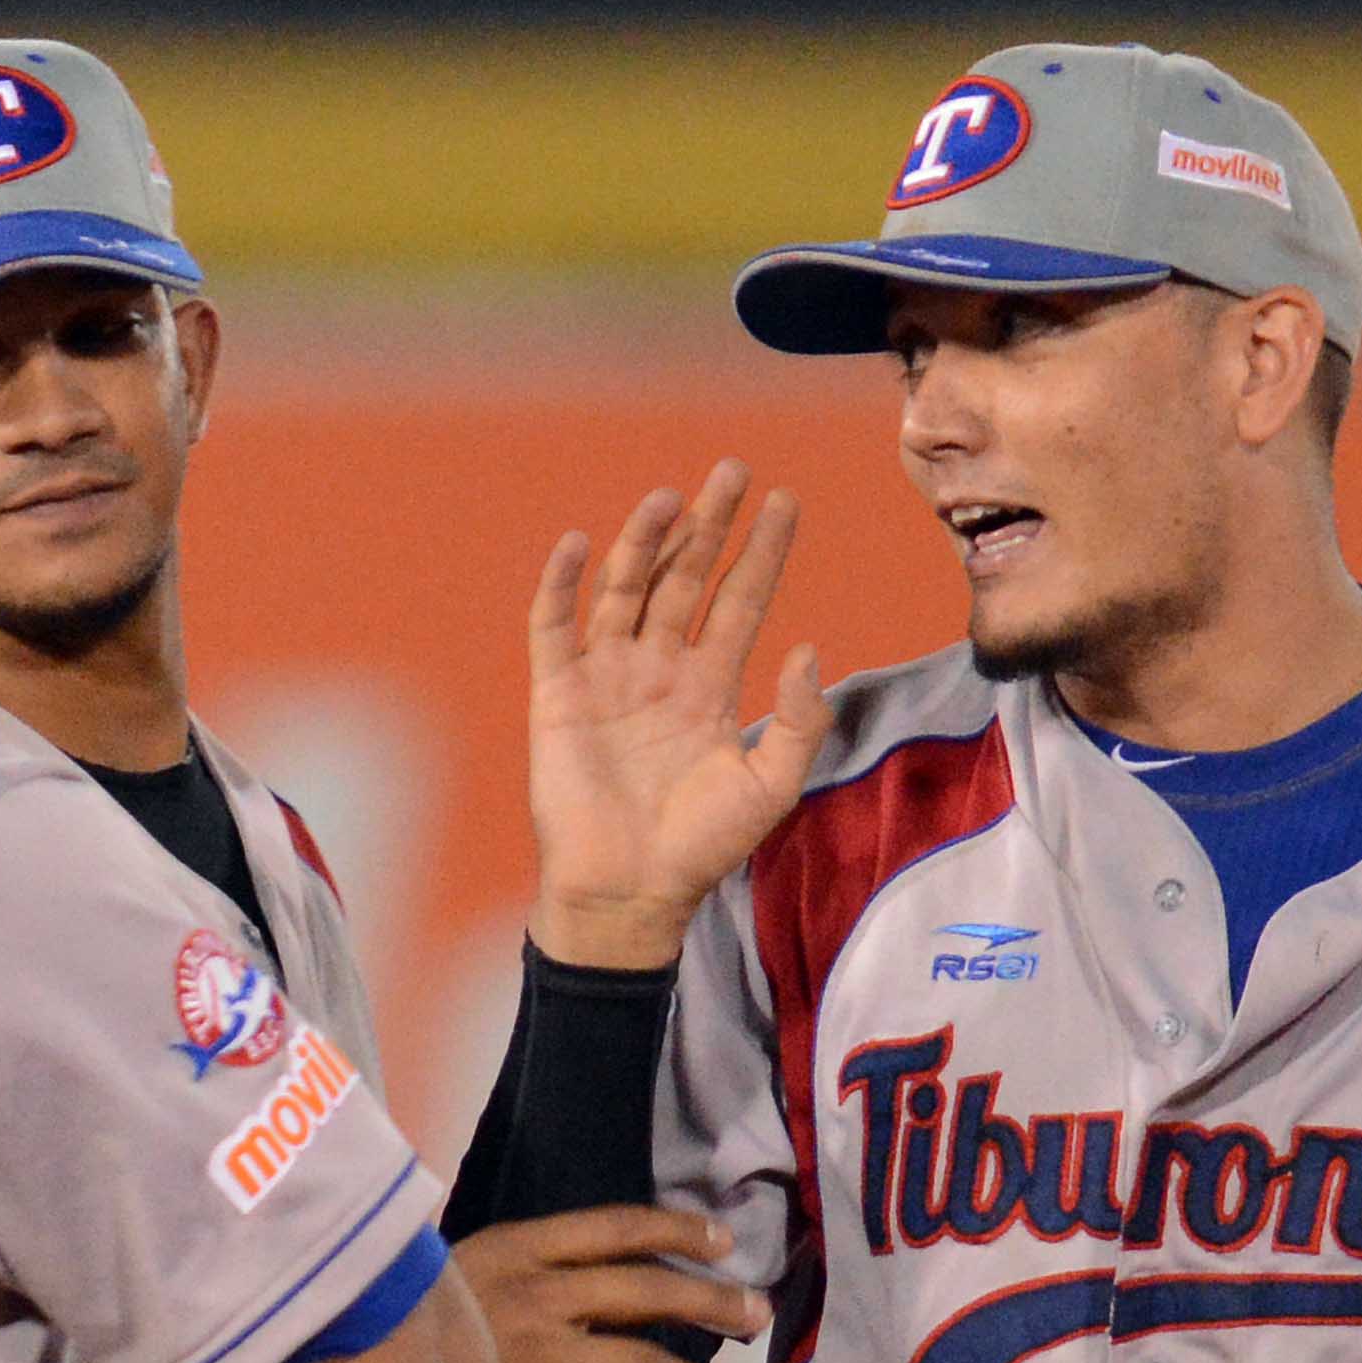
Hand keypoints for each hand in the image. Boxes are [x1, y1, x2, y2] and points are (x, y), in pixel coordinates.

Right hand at [452, 1203, 765, 1362]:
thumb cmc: (395, 1323)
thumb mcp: (448, 1269)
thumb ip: (510, 1265)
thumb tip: (567, 1265)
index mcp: (517, 1249)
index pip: (615, 1227)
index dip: (677, 1229)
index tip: (722, 1241)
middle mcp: (540, 1297)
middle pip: (648, 1292)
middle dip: (712, 1303)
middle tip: (754, 1316)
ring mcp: (541, 1358)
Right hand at [526, 465, 824, 970]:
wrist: (629, 892)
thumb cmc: (702, 848)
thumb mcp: (772, 786)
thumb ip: (799, 720)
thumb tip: (806, 647)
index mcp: (711, 687)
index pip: (740, 600)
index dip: (761, 552)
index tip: (784, 501)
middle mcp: (659, 670)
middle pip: (685, 579)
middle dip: (709, 525)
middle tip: (732, 470)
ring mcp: (607, 679)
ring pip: (626, 591)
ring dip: (644, 541)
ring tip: (670, 497)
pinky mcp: (558, 696)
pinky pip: (555, 628)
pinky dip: (563, 585)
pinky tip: (580, 544)